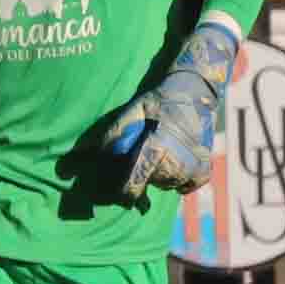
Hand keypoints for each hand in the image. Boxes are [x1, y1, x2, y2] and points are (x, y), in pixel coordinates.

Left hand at [104, 16, 241, 199]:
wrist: (193, 92)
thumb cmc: (158, 101)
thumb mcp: (131, 111)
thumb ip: (111, 135)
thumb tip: (79, 156)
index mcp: (156, 148)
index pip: (133, 185)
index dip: (122, 191)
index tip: (118, 187)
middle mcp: (176, 162)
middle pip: (149, 184)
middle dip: (142, 175)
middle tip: (143, 152)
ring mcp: (192, 167)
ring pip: (166, 185)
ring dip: (159, 176)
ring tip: (160, 152)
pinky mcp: (204, 168)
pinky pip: (187, 187)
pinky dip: (180, 181)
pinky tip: (175, 165)